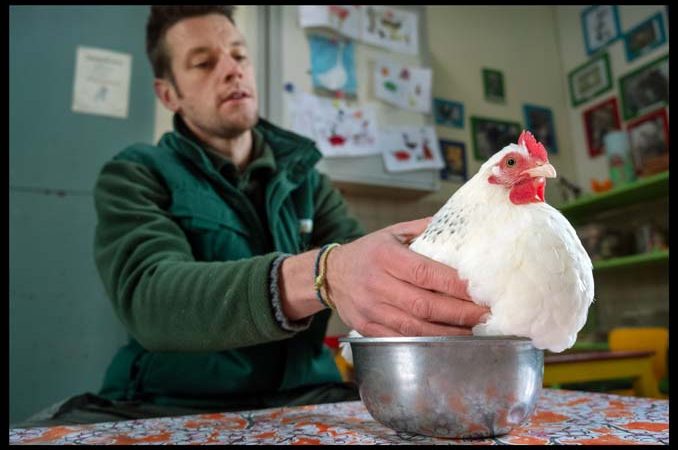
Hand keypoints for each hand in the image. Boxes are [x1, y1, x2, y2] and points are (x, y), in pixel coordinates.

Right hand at [326, 217, 490, 336]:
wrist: (331, 274)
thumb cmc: (368, 252)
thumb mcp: (393, 232)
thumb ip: (425, 230)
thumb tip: (462, 228)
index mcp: (385, 256)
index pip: (424, 273)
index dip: (454, 285)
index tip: (479, 291)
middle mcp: (377, 284)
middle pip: (424, 305)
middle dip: (459, 312)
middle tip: (485, 315)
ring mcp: (371, 309)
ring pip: (415, 327)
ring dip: (448, 332)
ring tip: (474, 330)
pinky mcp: (368, 329)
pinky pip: (401, 339)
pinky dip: (427, 342)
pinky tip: (448, 340)